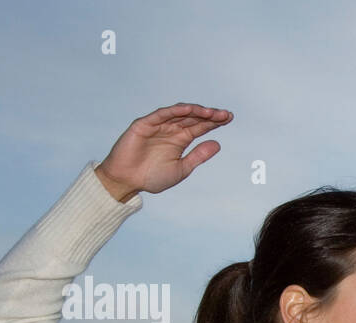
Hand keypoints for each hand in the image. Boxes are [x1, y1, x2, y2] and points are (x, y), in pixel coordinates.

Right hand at [95, 102, 232, 199]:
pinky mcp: (144, 124)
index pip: (200, 127)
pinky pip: (161, 114)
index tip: (229, 118)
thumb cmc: (152, 177)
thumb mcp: (181, 168)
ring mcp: (158, 126)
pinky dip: (174, 111)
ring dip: (195, 111)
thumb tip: (218, 144)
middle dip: (209, 116)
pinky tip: (189, 109)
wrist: (127, 181)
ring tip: (211, 112)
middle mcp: (171, 130)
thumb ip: (198, 156)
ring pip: (180, 114)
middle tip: (225, 114)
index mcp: (180, 140)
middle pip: (193, 118)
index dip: (214, 122)